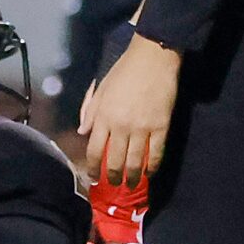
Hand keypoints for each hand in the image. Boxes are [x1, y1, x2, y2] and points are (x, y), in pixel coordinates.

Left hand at [80, 33, 180, 187]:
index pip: (94, 149)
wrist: (153, 58)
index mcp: (103, 116)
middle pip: (114, 161)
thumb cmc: (124, 71)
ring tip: (131, 184)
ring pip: (135, 162)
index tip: (93, 177)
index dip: (92, 167)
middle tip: (113, 184)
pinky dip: (152, 167)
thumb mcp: (100, 88)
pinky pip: (156, 154)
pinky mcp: (161, 127)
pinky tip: (149, 173)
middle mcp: (121, 126)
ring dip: (132, 177)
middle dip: (112, 177)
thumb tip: (83, 132)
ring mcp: (142, 128)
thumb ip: (90, 111)